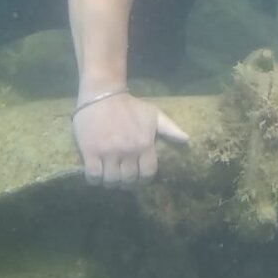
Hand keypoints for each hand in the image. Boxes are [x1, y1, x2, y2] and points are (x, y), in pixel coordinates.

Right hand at [72, 93, 189, 186]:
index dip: (144, 179)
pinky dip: (95, 179)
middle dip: (127, 182)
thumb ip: (170, 129)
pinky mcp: (90, 151)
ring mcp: (108, 152)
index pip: (148, 173)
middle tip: (123, 178)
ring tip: (110, 177)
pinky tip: (96, 174)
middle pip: (129, 179)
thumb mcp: (153, 114)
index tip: (139, 177)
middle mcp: (128, 150)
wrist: (103, 94)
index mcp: (144, 144)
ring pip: (111, 180)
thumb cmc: (130, 105)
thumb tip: (186, 140)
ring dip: (111, 182)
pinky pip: (93, 175)